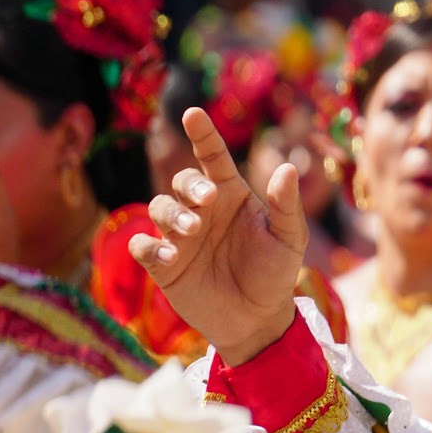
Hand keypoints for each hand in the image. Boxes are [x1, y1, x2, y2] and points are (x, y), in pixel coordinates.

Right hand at [129, 108, 306, 365]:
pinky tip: (167, 255)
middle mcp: (202, 210)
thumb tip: (287, 166)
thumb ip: (286, 205)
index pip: (213, 157)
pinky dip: (148, 245)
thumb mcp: (289, 238)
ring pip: (158, 208)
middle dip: (188, 185)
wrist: (258, 319)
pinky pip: (142, 245)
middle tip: (205, 201)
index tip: (192, 113)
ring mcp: (180, 236)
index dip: (202, 134)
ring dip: (171, 214)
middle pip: (181, 182)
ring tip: (192, 230)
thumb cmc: (276, 273)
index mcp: (231, 196)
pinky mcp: (164, 264)